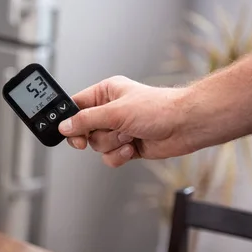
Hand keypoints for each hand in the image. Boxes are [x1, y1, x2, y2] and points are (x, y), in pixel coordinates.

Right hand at [58, 76, 193, 166]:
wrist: (186, 126)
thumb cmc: (159, 109)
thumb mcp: (115, 112)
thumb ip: (86, 120)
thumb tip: (64, 126)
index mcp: (105, 93)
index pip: (76, 106)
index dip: (69, 120)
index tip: (67, 131)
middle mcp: (110, 111)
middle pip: (84, 130)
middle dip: (96, 135)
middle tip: (97, 136)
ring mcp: (118, 130)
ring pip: (97, 145)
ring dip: (112, 144)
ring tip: (129, 135)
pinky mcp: (126, 146)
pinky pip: (109, 157)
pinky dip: (119, 155)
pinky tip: (132, 147)